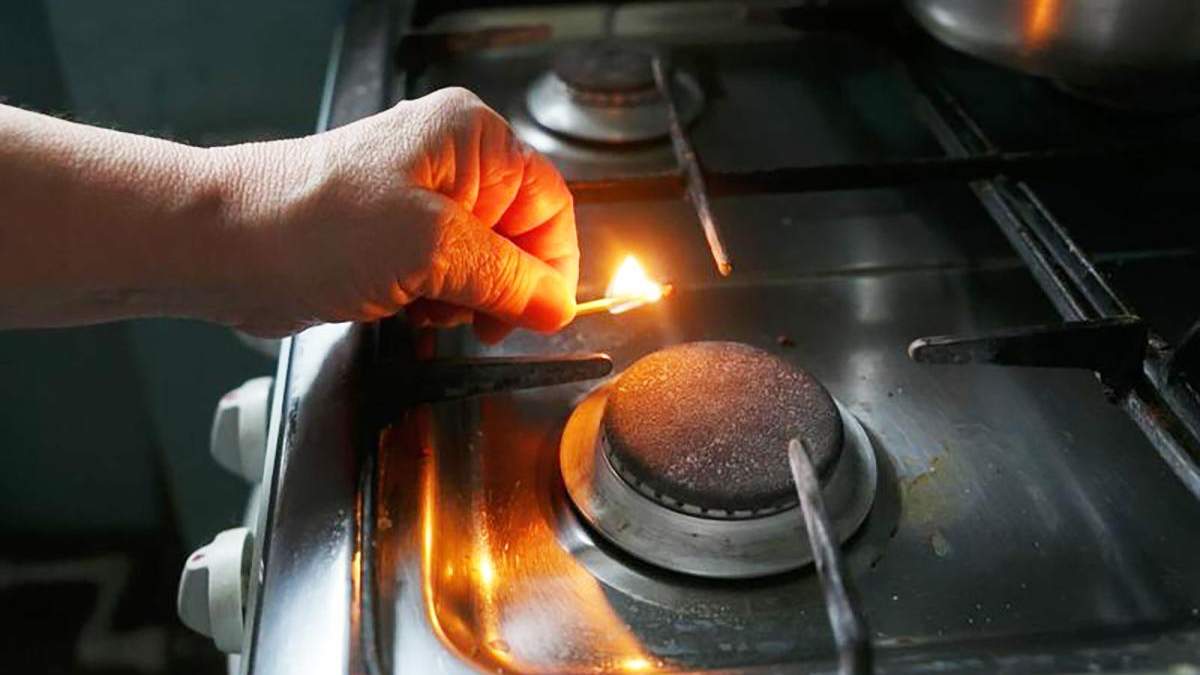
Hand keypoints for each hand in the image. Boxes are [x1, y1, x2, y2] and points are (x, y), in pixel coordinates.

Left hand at [210, 87, 577, 339]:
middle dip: (501, 286)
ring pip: (483, 266)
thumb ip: (509, 278)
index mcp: (471, 140)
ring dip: (465, 300)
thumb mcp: (433, 250)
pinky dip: (436, 303)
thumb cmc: (308, 222)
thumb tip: (557, 303)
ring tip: (426, 304)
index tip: (542, 314)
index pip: (551, 206)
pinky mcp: (393, 238)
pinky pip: (444, 279)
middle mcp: (451, 163)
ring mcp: (419, 202)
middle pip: (520, 239)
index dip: (551, 266)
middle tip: (478, 315)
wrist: (224, 248)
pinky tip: (407, 308)